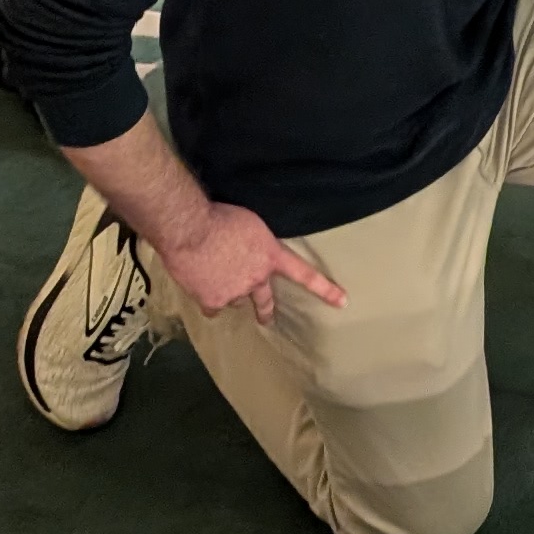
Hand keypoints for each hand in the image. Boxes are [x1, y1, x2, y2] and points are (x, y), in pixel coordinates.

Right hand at [154, 200, 343, 325]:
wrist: (190, 228)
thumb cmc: (220, 216)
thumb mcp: (251, 224)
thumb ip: (257, 243)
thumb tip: (251, 250)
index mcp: (270, 256)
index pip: (304, 274)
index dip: (324, 289)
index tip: (343, 301)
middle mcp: (256, 278)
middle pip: (264, 300)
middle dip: (265, 310)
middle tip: (266, 317)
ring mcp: (235, 292)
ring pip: (234, 300)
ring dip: (228, 291)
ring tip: (214, 275)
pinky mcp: (212, 300)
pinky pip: (213, 307)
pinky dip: (209, 299)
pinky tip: (202, 287)